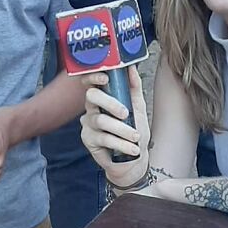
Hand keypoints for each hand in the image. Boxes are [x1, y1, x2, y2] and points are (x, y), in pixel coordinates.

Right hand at [80, 66, 149, 186]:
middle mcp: (91, 109)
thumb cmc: (134, 132)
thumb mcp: (138, 108)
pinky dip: (121, 144)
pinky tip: (133, 149)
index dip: (93, 77)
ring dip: (122, 129)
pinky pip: (104, 138)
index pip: (90, 83)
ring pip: (101, 120)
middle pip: (92, 97)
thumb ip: (134, 88)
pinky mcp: (88, 140)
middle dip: (110, 103)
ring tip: (136, 137)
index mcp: (102, 99)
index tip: (105, 77)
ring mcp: (88, 125)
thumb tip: (132, 68)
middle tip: (126, 113)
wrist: (134, 160)